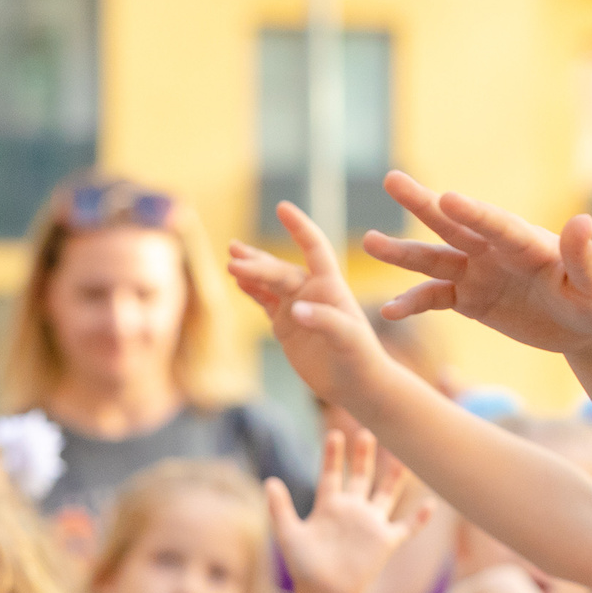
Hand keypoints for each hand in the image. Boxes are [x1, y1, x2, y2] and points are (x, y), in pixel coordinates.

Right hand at [228, 206, 392, 405]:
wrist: (357, 385)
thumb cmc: (360, 359)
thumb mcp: (348, 340)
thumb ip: (325, 322)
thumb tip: (296, 310)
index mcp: (331, 287)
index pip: (315, 248)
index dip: (300, 227)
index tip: (283, 207)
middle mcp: (314, 292)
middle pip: (281, 270)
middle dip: (259, 264)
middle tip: (233, 259)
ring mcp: (298, 307)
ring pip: (270, 281)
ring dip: (251, 268)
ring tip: (231, 255)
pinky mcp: (286, 324)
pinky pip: (265, 300)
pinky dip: (251, 290)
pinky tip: (236, 280)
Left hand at [271, 429, 426, 592]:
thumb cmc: (304, 568)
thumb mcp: (289, 535)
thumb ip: (280, 508)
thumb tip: (270, 481)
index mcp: (329, 507)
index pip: (331, 474)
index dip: (332, 455)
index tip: (333, 433)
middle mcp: (352, 511)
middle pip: (360, 477)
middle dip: (363, 455)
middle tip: (367, 431)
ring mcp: (371, 525)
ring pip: (387, 493)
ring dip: (394, 476)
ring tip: (403, 454)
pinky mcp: (386, 541)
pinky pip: (408, 526)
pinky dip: (421, 517)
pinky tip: (431, 504)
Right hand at [367, 172, 591, 354]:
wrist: (589, 323)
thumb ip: (584, 256)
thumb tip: (582, 222)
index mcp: (528, 243)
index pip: (497, 225)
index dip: (473, 213)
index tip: (447, 197)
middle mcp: (497, 251)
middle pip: (455, 225)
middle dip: (424, 204)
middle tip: (392, 179)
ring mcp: (480, 272)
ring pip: (435, 259)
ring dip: (403, 254)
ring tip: (368, 242)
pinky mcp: (471, 299)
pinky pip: (435, 299)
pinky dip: (412, 304)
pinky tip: (387, 312)